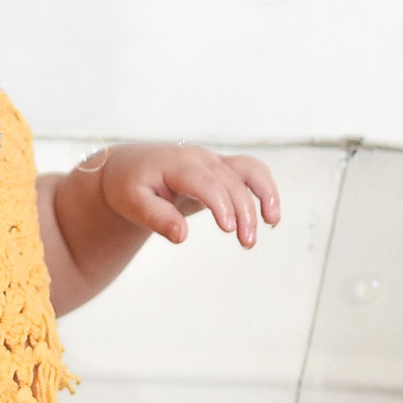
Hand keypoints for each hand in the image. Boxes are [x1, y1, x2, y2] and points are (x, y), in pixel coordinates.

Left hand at [91, 144, 280, 246]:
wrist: (130, 168)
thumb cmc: (130, 186)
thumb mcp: (133, 204)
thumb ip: (156, 218)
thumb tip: (182, 236)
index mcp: (176, 165)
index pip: (206, 181)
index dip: (221, 203)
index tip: (229, 229)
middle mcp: (199, 159)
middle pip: (231, 180)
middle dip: (244, 211)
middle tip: (247, 243)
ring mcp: (213, 161)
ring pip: (249, 169)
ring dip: (265, 193)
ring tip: (273, 222)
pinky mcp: (222, 169)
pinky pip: (250, 173)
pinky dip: (265, 189)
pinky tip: (270, 216)